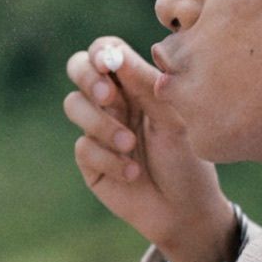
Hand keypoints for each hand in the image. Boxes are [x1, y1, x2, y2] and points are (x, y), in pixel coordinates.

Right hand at [62, 36, 233, 261]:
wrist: (186, 210)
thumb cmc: (188, 159)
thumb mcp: (174, 119)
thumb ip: (146, 86)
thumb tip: (117, 54)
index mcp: (136, 83)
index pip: (107, 51)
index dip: (101, 52)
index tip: (109, 63)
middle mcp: (113, 101)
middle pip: (77, 68)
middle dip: (86, 77)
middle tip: (107, 96)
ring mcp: (97, 129)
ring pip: (73, 105)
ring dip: (101, 124)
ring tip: (130, 145)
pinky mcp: (89, 160)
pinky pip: (83, 147)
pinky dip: (109, 159)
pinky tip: (133, 173)